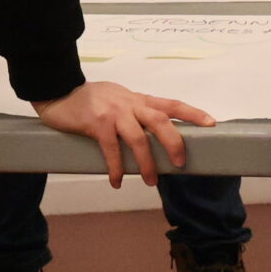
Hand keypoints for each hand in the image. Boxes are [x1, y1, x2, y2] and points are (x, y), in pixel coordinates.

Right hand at [32, 81, 216, 186]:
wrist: (58, 90)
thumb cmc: (89, 99)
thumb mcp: (117, 99)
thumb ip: (135, 112)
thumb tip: (153, 134)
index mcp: (138, 99)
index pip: (171, 104)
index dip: (193, 113)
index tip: (212, 123)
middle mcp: (130, 104)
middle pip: (160, 121)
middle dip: (174, 143)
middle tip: (181, 164)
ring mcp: (113, 113)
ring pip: (138, 138)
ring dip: (146, 163)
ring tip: (149, 181)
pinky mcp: (96, 123)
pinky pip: (112, 149)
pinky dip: (116, 168)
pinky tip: (116, 180)